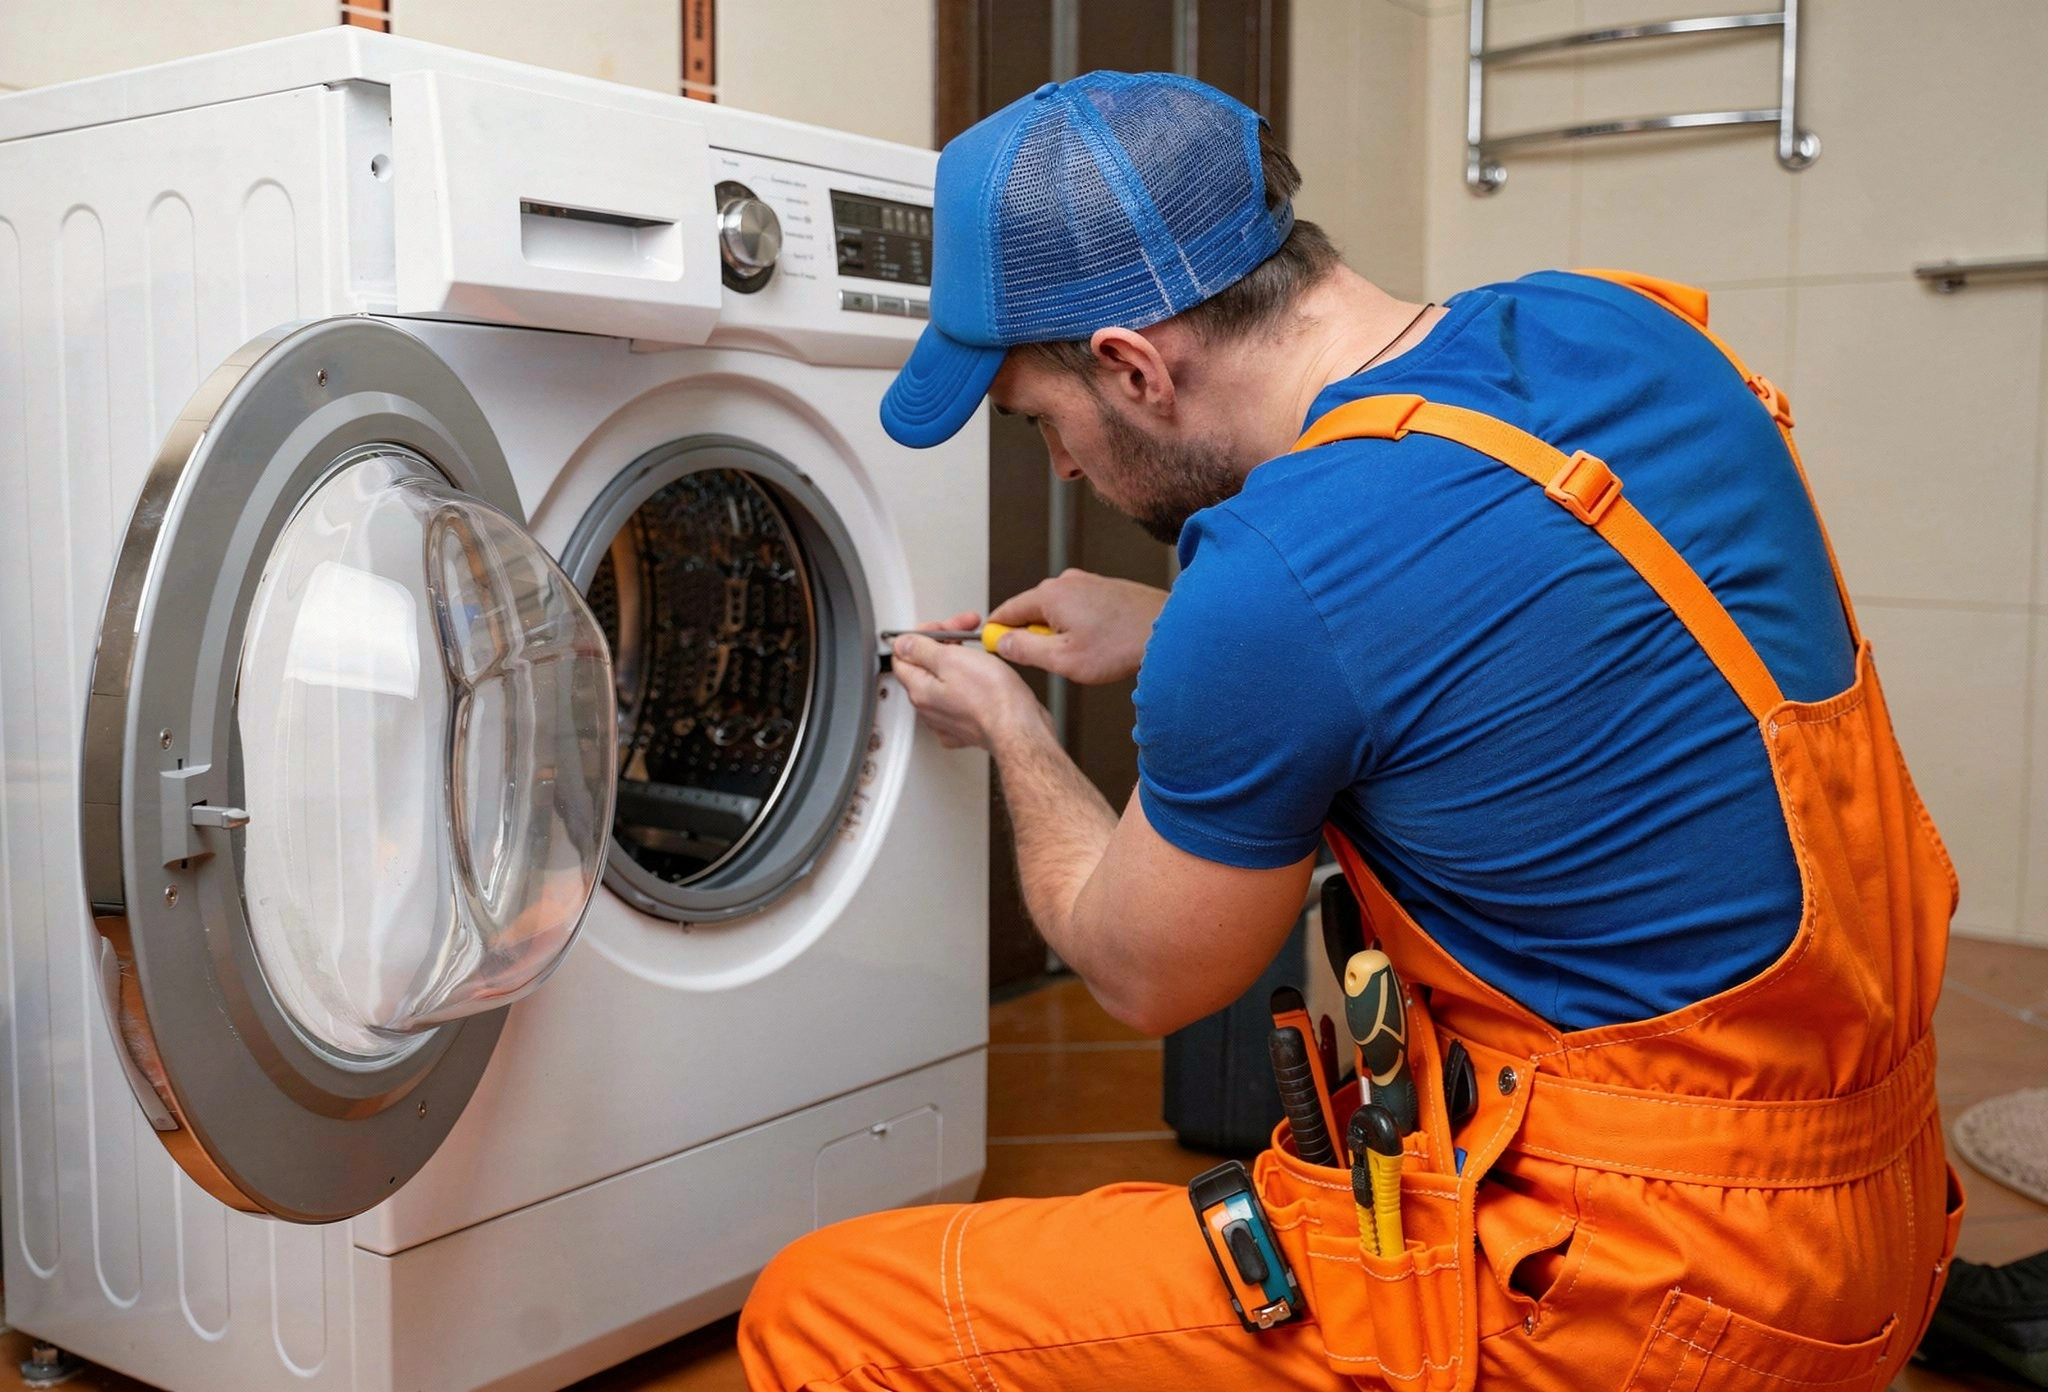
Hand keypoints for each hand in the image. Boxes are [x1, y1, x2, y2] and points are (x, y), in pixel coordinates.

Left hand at [892, 614, 1054, 752]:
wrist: (1019, 728)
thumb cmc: (994, 698)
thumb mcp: (952, 659)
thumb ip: (920, 649)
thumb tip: (902, 644)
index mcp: (920, 690)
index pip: (903, 655)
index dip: (922, 635)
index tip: (942, 628)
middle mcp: (929, 708)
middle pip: (925, 666)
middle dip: (944, 643)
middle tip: (965, 631)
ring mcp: (948, 719)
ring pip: (944, 681)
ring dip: (959, 661)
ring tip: (979, 653)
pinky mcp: (967, 726)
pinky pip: (960, 698)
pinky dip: (969, 683)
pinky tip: (982, 676)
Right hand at [987, 569, 1167, 684]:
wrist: (1168, 630)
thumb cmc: (1122, 645)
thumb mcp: (1063, 660)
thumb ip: (1025, 651)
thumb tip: (1002, 643)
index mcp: (1049, 595)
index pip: (1006, 611)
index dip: (997, 633)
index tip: (996, 650)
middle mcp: (1065, 581)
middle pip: (1030, 611)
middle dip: (1034, 637)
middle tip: (1053, 662)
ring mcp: (1086, 582)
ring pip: (1055, 612)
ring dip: (1059, 634)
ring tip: (1084, 654)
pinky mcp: (1103, 588)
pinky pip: (1076, 608)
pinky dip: (1078, 627)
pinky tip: (1098, 644)